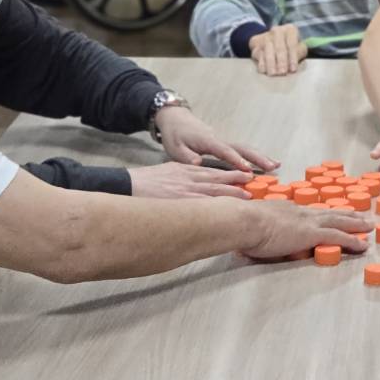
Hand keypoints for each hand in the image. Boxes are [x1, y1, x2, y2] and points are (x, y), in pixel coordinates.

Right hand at [129, 161, 254, 198]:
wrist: (124, 185)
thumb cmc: (143, 182)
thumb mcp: (166, 172)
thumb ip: (182, 175)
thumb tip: (195, 183)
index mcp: (186, 170)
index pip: (213, 172)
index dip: (230, 174)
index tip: (245, 176)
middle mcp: (188, 177)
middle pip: (217, 178)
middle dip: (237, 180)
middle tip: (254, 184)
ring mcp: (184, 189)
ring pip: (213, 189)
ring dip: (231, 192)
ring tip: (248, 196)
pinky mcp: (178, 199)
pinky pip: (201, 202)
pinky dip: (215, 204)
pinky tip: (227, 209)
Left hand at [154, 106, 277, 173]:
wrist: (176, 118)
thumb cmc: (175, 135)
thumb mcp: (175, 147)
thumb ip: (186, 156)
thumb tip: (198, 163)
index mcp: (207, 141)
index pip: (224, 150)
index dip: (235, 159)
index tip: (247, 169)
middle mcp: (219, 139)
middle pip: (241, 147)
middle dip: (257, 157)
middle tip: (272, 167)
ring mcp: (223, 140)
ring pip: (245, 147)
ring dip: (260, 156)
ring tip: (276, 165)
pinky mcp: (224, 143)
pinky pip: (241, 149)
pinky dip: (254, 155)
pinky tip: (265, 162)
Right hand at [239, 200, 374, 260]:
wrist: (244, 221)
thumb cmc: (241, 225)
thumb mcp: (251, 227)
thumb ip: (254, 234)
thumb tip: (244, 247)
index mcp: (286, 209)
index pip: (311, 212)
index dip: (324, 213)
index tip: (332, 213)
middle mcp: (300, 212)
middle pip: (329, 213)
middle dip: (347, 214)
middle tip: (361, 215)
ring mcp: (307, 221)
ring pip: (339, 222)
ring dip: (356, 224)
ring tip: (369, 226)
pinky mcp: (311, 234)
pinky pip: (338, 237)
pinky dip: (352, 240)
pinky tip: (362, 245)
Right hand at [249, 25, 307, 77]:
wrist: (274, 39)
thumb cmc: (290, 46)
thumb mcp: (299, 48)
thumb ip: (299, 54)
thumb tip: (293, 64)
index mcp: (290, 30)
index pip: (292, 44)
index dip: (293, 58)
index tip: (293, 69)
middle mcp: (277, 30)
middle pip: (279, 47)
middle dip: (281, 61)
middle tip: (282, 72)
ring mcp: (265, 36)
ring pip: (267, 50)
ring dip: (270, 63)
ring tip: (273, 73)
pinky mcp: (255, 43)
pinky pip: (258, 54)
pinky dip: (261, 63)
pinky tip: (264, 70)